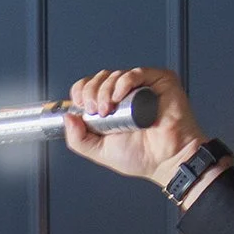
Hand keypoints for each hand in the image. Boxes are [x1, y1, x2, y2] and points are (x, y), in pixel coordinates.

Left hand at [60, 68, 205, 185]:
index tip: (80, 105)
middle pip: (100, 78)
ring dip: (105, 90)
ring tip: (107, 110)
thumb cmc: (141, 157)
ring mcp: (142, 86)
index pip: (90, 86)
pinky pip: (136, 73)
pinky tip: (119, 97)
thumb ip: (78, 139)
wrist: (166, 161)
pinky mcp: (159, 82)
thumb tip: (67, 117)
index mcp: (111, 105)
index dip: (81, 90)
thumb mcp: (98, 150)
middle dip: (91, 92)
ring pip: (115, 75)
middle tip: (95, 110)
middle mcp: (125, 94)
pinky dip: (123, 82)